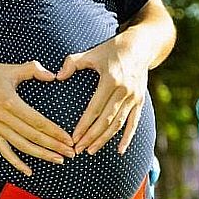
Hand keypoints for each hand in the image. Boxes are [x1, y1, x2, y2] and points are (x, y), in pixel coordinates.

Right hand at [0, 59, 74, 175]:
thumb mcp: (12, 68)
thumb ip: (34, 70)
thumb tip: (52, 75)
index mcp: (10, 102)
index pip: (38, 122)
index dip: (55, 132)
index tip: (69, 139)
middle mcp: (3, 118)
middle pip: (33, 137)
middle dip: (54, 146)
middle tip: (71, 153)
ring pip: (22, 146)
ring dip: (41, 155)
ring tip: (58, 160)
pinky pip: (5, 151)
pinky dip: (16, 163)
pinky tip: (29, 171)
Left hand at [56, 29, 150, 155]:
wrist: (140, 46)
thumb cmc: (111, 50)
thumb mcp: (91, 53)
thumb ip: (72, 63)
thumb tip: (57, 76)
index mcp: (111, 80)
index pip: (95, 109)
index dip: (84, 125)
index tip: (73, 138)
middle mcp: (125, 91)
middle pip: (106, 120)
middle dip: (91, 137)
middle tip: (78, 149)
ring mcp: (134, 97)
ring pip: (118, 124)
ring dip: (104, 139)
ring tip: (91, 150)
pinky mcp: (140, 101)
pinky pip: (134, 123)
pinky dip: (127, 138)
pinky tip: (120, 151)